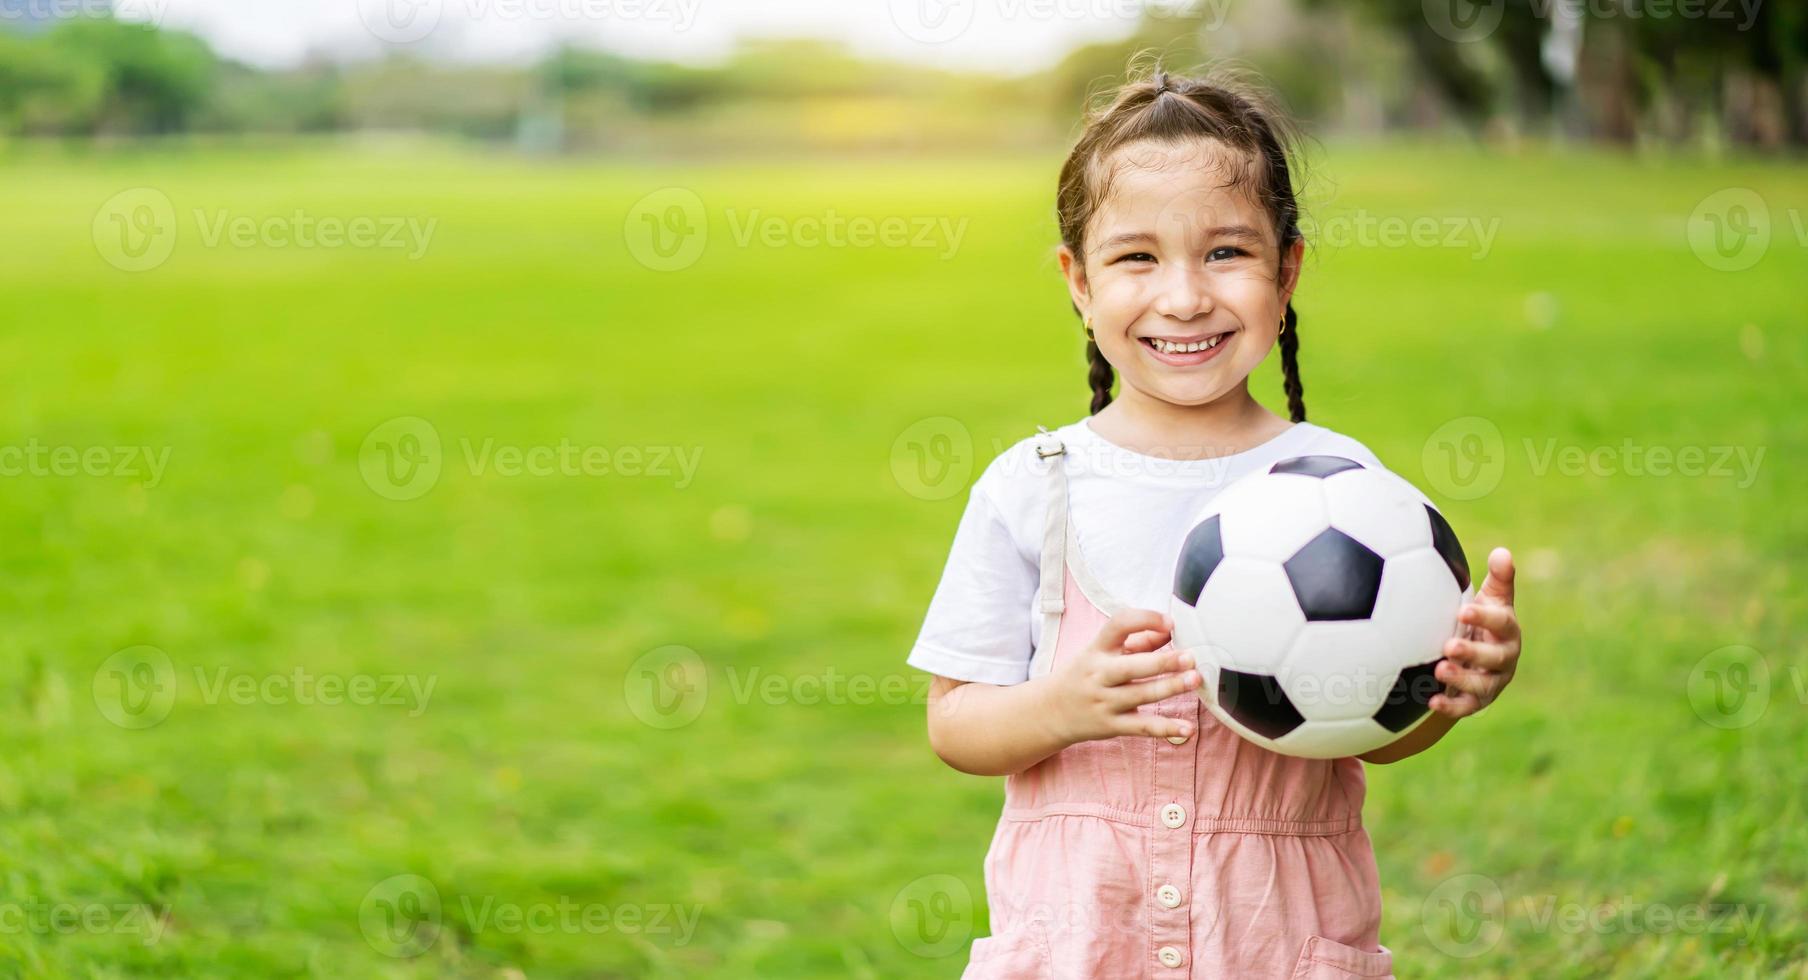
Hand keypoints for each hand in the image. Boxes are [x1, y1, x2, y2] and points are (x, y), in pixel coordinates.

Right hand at [1038, 608, 1199, 744]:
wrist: (1051, 711)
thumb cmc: (1086, 674)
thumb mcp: (1103, 653)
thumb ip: (1138, 641)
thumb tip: (1171, 631)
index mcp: (1097, 649)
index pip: (1118, 625)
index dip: (1144, 620)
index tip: (1170, 622)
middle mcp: (1099, 674)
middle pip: (1132, 666)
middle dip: (1162, 662)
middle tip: (1190, 657)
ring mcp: (1104, 701)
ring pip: (1141, 695)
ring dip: (1170, 688)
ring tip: (1195, 680)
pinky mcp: (1112, 725)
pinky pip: (1141, 727)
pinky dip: (1166, 729)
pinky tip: (1187, 729)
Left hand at [1432, 547, 1520, 717]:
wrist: (1474, 654)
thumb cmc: (1479, 620)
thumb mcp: (1489, 598)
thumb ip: (1498, 579)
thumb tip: (1502, 551)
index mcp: (1507, 630)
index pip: (1502, 623)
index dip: (1485, 618)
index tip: (1463, 610)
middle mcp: (1504, 658)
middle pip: (1496, 658)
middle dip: (1474, 653)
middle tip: (1450, 646)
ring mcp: (1492, 681)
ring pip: (1482, 685)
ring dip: (1462, 679)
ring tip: (1439, 670)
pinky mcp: (1477, 700)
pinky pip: (1466, 707)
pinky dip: (1451, 707)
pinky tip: (1430, 702)